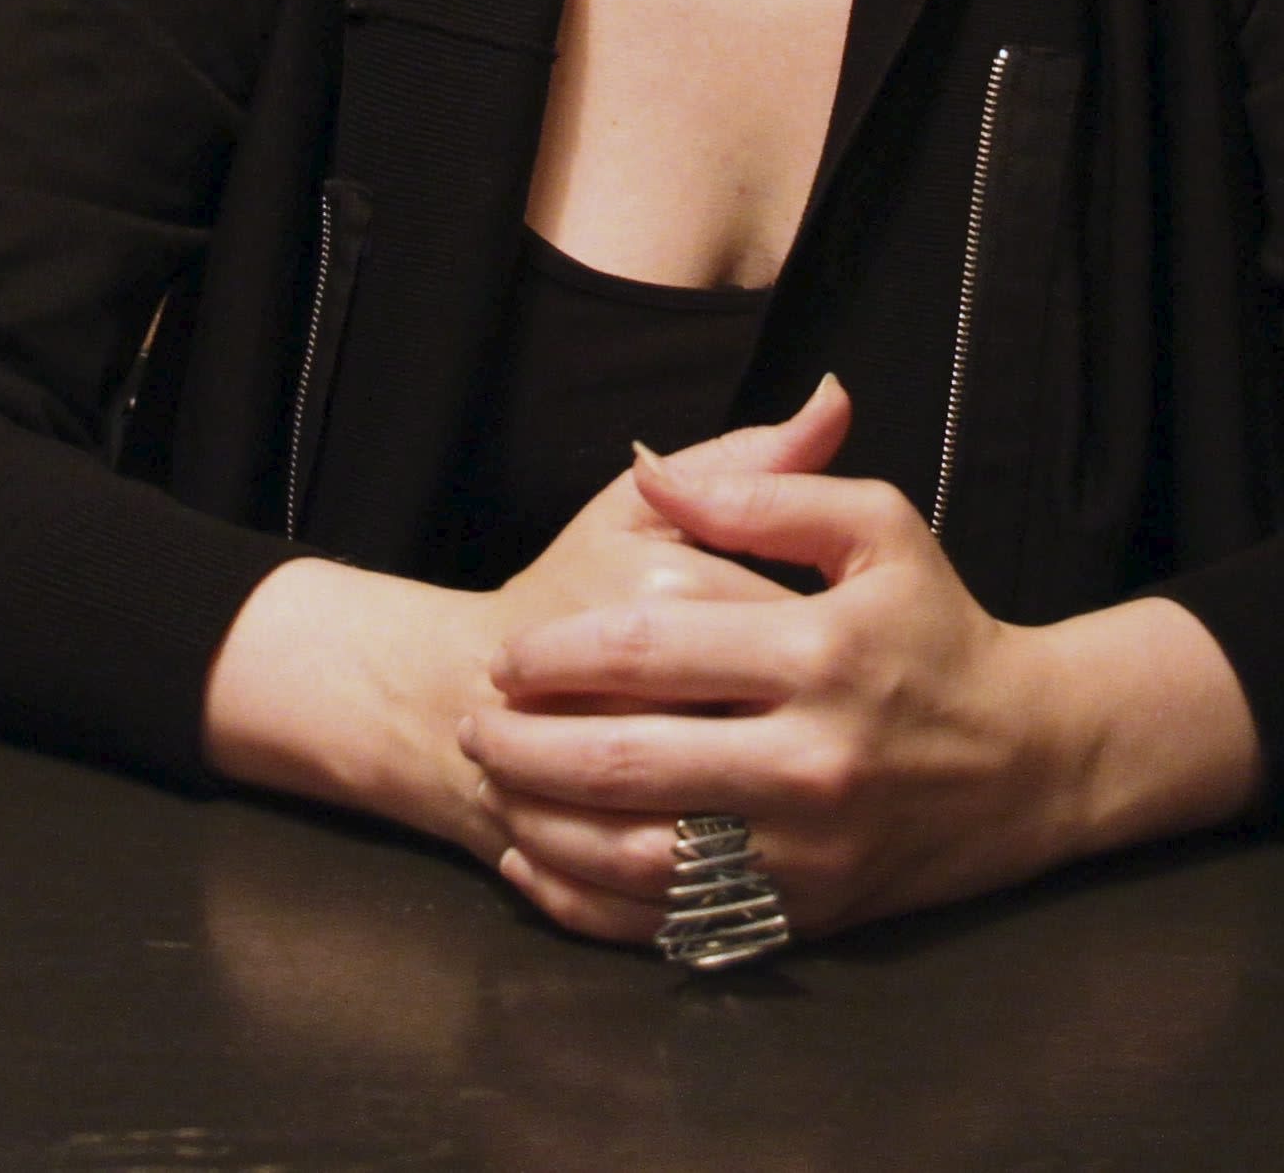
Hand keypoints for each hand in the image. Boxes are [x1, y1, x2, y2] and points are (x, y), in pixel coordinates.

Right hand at [199, 384, 826, 860]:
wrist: (447, 692)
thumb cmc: (563, 591)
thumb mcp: (638, 510)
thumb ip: (743, 463)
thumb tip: (836, 397)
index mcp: (666, 594)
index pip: (783, 624)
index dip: (814, 645)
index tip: (830, 655)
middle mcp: (643, 688)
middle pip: (763, 720)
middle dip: (795, 734)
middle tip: (814, 734)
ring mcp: (608, 784)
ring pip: (721, 810)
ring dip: (757, 814)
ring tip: (776, 799)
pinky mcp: (588, 856)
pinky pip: (664, 886)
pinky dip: (703, 883)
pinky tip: (727, 864)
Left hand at [461, 380, 1263, 943]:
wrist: (1034, 761)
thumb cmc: (940, 631)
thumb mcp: (878, 529)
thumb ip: (763, 490)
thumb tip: (652, 468)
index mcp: (820, 655)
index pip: (649, 653)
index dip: (557, 655)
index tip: (506, 658)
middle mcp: (813, 760)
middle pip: (628, 762)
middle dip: (526, 746)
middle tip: (473, 725)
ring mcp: (810, 850)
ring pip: (640, 858)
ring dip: (545, 827)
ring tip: (494, 791)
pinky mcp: (809, 914)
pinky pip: (676, 925)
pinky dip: (592, 904)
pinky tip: (540, 868)